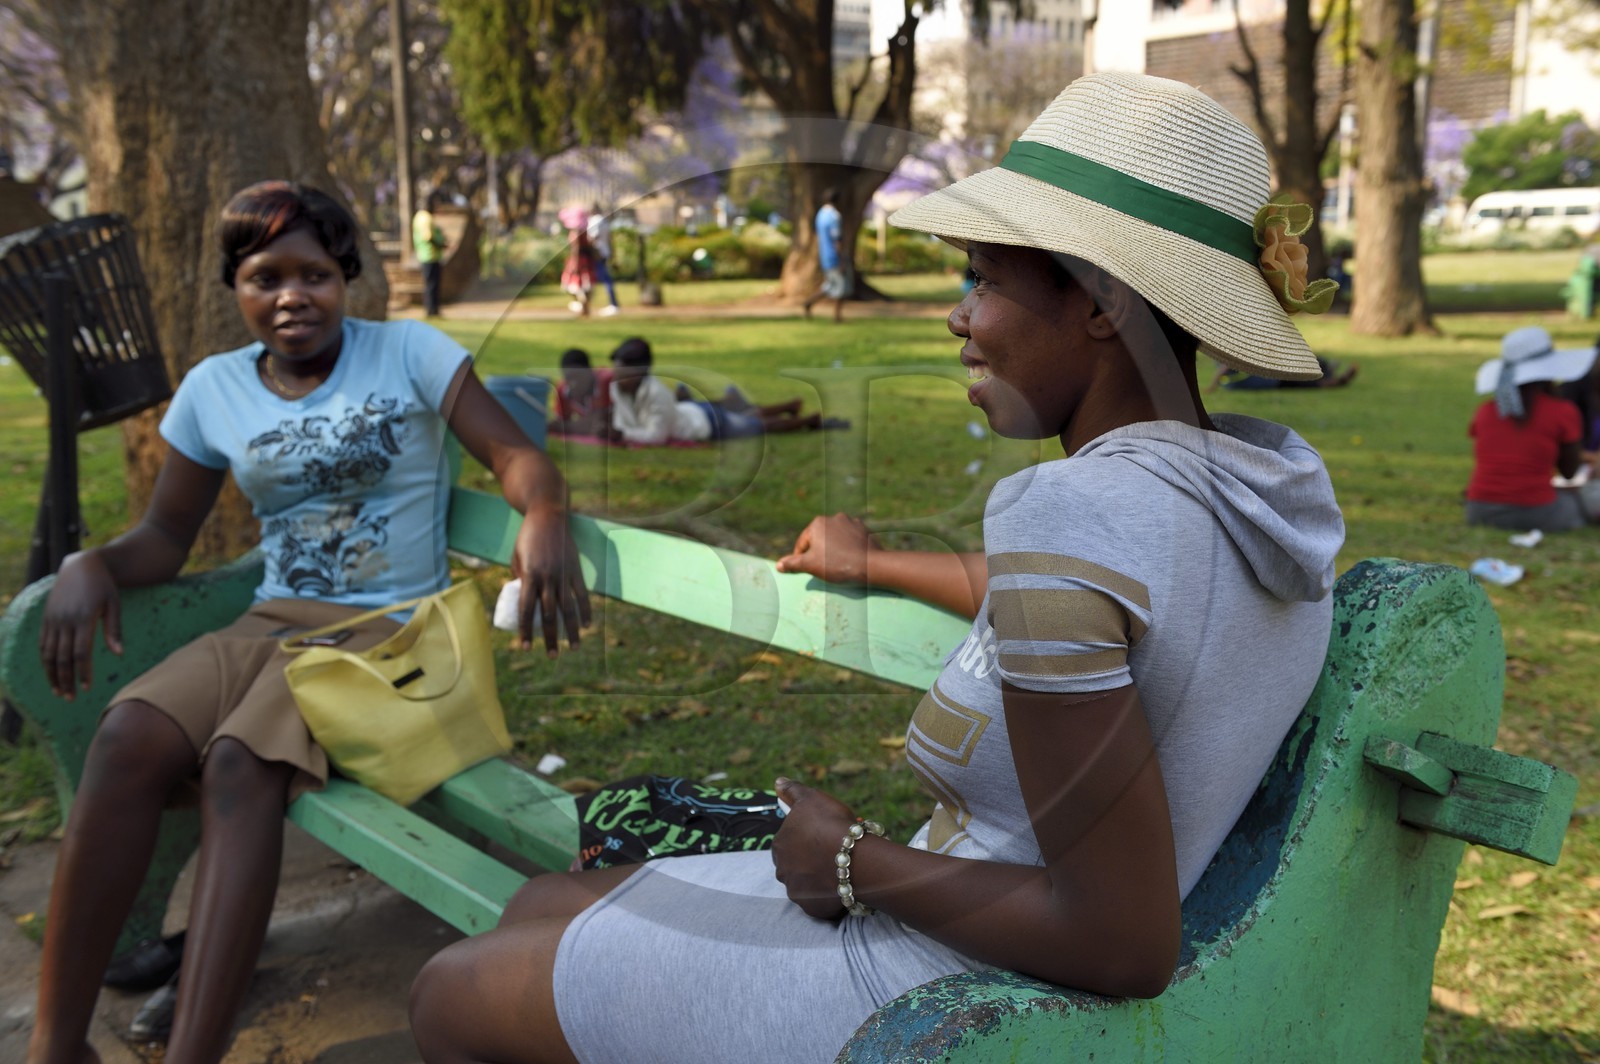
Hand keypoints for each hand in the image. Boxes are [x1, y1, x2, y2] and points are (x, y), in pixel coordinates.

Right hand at [39, 551, 122, 698]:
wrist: (81, 565)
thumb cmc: (104, 586)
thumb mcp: (114, 604)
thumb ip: (114, 630)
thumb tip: (119, 655)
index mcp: (83, 618)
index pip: (80, 653)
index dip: (82, 672)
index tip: (87, 688)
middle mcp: (64, 620)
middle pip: (61, 658)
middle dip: (66, 680)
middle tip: (71, 698)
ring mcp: (53, 619)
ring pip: (48, 653)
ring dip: (52, 675)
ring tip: (59, 692)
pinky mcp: (46, 618)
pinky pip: (42, 644)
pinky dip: (45, 661)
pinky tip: (51, 674)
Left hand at [510, 504, 591, 655]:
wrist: (547, 515)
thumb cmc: (527, 537)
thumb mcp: (516, 557)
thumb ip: (520, 578)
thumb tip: (525, 599)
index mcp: (528, 575)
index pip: (525, 610)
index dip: (525, 631)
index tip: (525, 648)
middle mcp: (547, 578)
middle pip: (548, 615)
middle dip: (549, 638)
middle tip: (550, 655)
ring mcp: (563, 574)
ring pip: (567, 609)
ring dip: (570, 631)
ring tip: (572, 648)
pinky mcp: (576, 570)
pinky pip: (582, 595)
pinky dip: (585, 611)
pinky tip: (586, 626)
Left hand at [771, 777, 858, 918]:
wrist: (854, 858)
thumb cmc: (831, 824)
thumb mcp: (811, 798)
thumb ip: (792, 791)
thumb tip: (777, 782)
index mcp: (779, 845)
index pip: (788, 842)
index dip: (808, 838)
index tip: (825, 835)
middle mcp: (782, 871)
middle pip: (795, 865)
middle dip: (810, 860)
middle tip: (835, 852)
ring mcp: (796, 892)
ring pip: (807, 884)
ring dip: (819, 878)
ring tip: (842, 869)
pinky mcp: (812, 909)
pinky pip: (820, 902)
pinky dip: (829, 896)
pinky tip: (844, 885)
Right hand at [775, 513, 875, 585]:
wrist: (871, 566)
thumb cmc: (837, 565)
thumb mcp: (811, 566)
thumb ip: (793, 564)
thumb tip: (778, 565)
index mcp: (817, 524)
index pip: (802, 544)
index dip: (801, 559)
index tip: (805, 571)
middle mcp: (833, 518)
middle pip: (819, 539)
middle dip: (818, 552)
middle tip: (822, 569)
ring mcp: (850, 522)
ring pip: (835, 538)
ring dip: (833, 549)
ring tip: (837, 564)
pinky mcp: (863, 529)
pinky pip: (849, 538)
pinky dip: (847, 547)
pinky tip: (849, 558)